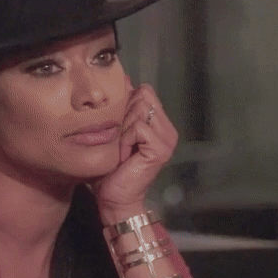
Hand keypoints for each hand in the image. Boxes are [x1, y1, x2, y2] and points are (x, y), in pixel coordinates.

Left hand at [93, 80, 178, 222]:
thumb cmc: (110, 168)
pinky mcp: (161, 148)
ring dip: (123, 128)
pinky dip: (124, 139)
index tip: (117, 128)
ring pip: (139, 108)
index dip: (125, 103)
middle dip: (123, 114)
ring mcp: (167, 138)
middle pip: (142, 95)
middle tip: (119, 140)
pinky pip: (138, 127)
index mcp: (159, 122)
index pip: (144, 91)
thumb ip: (120, 107)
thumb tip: (123, 78)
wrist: (115, 199)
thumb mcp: (114, 131)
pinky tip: (123, 156)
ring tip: (121, 148)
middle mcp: (167, 128)